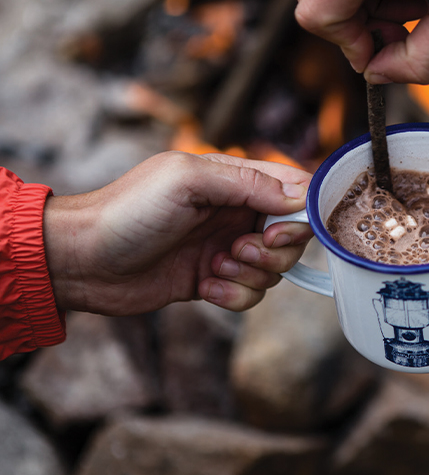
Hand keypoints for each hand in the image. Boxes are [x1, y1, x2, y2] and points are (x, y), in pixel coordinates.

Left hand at [43, 151, 312, 314]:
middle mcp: (235, 212)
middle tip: (238, 249)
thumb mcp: (188, 182)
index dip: (300, 213)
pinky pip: (251, 293)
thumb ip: (247, 183)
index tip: (278, 229)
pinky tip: (204, 288)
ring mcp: (226, 247)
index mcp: (233, 179)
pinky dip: (234, 295)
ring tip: (213, 267)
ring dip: (251, 273)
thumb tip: (299, 197)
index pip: (293, 188)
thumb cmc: (128, 211)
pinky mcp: (215, 280)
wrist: (82, 262)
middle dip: (274, 249)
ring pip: (274, 267)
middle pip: (291, 234)